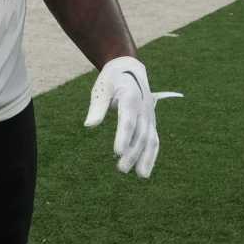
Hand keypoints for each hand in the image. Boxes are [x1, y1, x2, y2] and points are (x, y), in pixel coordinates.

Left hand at [84, 56, 181, 178]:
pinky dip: (152, 155)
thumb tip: (89, 125)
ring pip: (150, 139)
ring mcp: (150, 115)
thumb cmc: (112, 79)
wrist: (130, 68)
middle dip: (132, 152)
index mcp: (130, 97)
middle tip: (121, 169)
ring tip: (140, 176)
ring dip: (145, 158)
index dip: (123, 136)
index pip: (127, 120)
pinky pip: (154, 140)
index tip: (117, 151)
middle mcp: (143, 108)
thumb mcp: (101, 87)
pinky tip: (145, 170)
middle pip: (139, 133)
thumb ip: (97, 106)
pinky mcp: (151, 121)